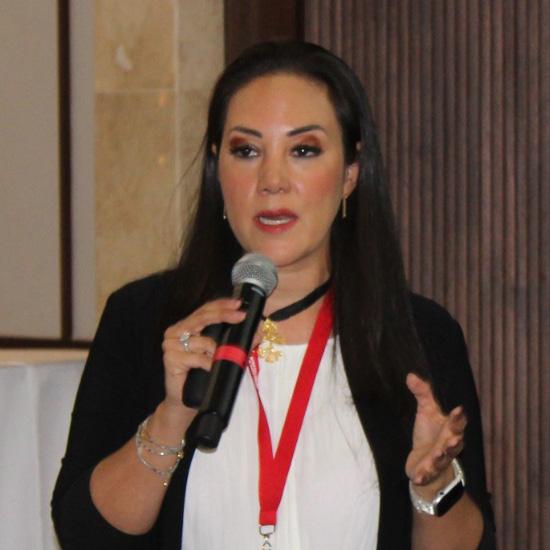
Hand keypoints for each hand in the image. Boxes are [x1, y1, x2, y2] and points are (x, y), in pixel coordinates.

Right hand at [161, 298, 245, 408]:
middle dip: (224, 315)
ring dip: (217, 350)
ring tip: (222, 359)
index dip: (222, 305)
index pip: (205, 309)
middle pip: (202, 317)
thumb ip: (234, 340)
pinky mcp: (170, 359)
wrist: (183, 401)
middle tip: (240, 316)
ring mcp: (171, 344)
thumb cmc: (201, 375)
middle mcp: (176, 331)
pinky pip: (197, 357)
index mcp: (186, 326)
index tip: (239, 304)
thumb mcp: (220, 353)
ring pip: (202, 340)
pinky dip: (208, 363)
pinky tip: (212, 368)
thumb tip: (257, 331)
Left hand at [405, 373, 466, 495]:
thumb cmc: (430, 434)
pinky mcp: (427, 472)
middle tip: (455, 437)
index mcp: (449, 430)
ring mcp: (438, 460)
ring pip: (442, 459)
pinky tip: (417, 478)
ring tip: (440, 454)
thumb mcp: (426, 412)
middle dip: (455, 440)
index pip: (456, 423)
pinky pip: (426, 475)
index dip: (458, 418)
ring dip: (442, 457)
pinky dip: (423, 476)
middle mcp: (447, 446)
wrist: (426, 462)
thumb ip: (422, 394)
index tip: (458, 410)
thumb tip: (410, 375)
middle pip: (453, 443)